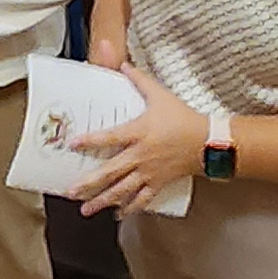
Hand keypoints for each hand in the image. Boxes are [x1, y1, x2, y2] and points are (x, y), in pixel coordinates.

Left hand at [74, 65, 207, 215]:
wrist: (207, 141)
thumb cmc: (183, 118)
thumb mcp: (160, 95)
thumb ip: (139, 79)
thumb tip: (122, 64)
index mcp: (138, 132)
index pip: (110, 137)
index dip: (90, 140)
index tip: (73, 144)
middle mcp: (140, 155)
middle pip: (111, 171)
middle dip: (89, 183)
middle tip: (70, 191)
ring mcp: (149, 172)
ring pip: (122, 190)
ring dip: (102, 200)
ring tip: (86, 209)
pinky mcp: (159, 183)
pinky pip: (142, 199)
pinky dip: (130, 208)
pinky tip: (118, 214)